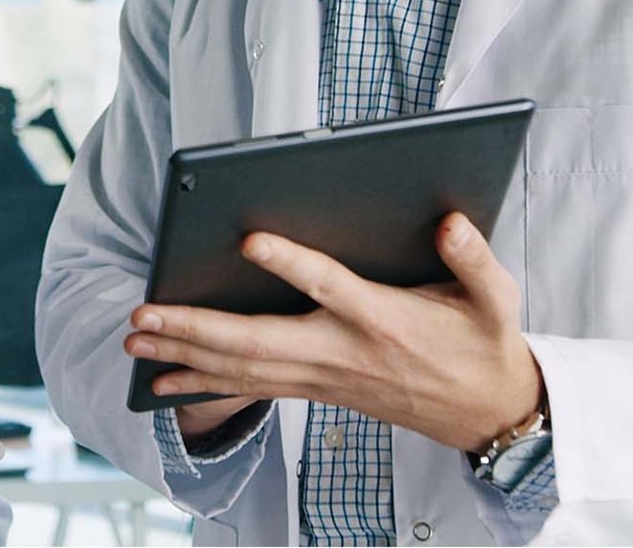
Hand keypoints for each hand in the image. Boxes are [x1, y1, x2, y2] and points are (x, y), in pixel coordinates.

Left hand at [124, 213, 542, 452]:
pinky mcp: (320, 389)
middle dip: (196, 329)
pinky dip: (207, 384)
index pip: (328, 286)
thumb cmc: (484, 345)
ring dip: (185, 357)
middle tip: (142, 317)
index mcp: (385, 319)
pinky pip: (254, 388)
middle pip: (259, 342)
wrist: (486, 412)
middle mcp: (345, 351)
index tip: (248, 237)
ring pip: (246, 370)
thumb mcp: (497, 299)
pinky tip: (167, 380)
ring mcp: (327, 376)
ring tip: (136, 342)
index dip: (289, 263)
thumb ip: (474, 258)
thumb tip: (450, 221)